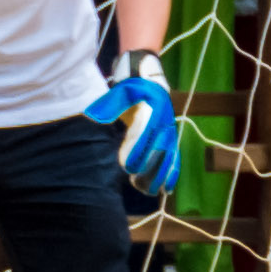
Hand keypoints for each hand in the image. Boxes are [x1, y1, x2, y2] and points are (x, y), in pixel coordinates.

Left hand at [91, 49, 181, 199]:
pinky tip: (166, 189)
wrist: (149, 80)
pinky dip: (172, 174)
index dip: (138, 151)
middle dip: (148, 167)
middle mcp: (165, 122)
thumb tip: (95, 117)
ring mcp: (170, 132)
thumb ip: (109, 105)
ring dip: (160, 175)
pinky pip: (175, 158)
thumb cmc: (132, 88)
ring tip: (148, 190)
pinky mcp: (171, 139)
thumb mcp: (120, 91)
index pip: (146, 134)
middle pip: (160, 149)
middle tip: (135, 182)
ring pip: (169, 156)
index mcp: (153, 110)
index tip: (127, 166)